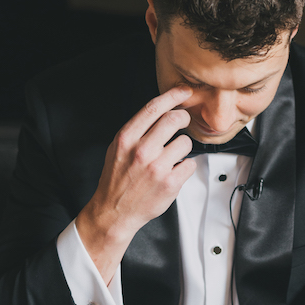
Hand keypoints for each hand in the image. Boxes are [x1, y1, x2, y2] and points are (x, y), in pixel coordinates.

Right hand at [75, 86, 194, 282]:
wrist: (114, 212)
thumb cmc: (117, 181)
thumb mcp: (118, 149)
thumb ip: (137, 130)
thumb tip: (161, 112)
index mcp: (127, 138)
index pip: (154, 108)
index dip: (173, 95)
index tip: (184, 92)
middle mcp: (142, 151)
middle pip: (174, 119)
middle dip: (183, 118)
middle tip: (184, 122)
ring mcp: (157, 167)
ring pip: (185, 143)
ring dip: (183, 147)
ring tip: (173, 156)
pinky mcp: (170, 183)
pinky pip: (189, 164)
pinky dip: (185, 166)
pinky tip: (174, 171)